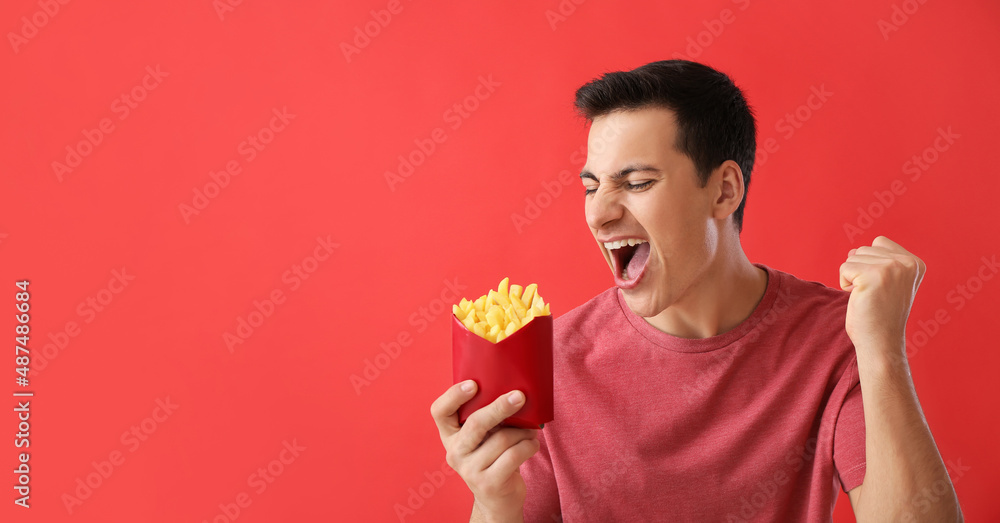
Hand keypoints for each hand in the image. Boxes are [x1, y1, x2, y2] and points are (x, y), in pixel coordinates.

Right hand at [430, 381, 539, 520]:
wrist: (497, 499)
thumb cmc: (493, 458)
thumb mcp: (483, 437)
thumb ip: (487, 418)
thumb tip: (513, 392)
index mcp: (450, 435)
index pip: (439, 411)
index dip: (453, 395)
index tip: (473, 384)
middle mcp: (455, 452)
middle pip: (476, 423)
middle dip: (500, 407)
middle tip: (519, 396)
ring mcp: (469, 470)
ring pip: (502, 439)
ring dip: (523, 432)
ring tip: (531, 431)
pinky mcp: (488, 483)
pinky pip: (513, 455)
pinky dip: (528, 446)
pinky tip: (532, 445)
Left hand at [839, 235, 925, 363]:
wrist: (881, 342)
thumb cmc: (880, 314)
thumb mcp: (891, 282)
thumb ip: (881, 262)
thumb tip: (854, 250)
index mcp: (915, 263)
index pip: (879, 242)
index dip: (870, 264)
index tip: (882, 287)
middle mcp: (907, 263)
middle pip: (864, 249)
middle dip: (860, 270)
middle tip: (873, 294)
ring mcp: (892, 268)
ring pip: (853, 257)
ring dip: (852, 277)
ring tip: (867, 296)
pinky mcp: (874, 275)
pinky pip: (844, 268)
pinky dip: (844, 283)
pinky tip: (859, 298)